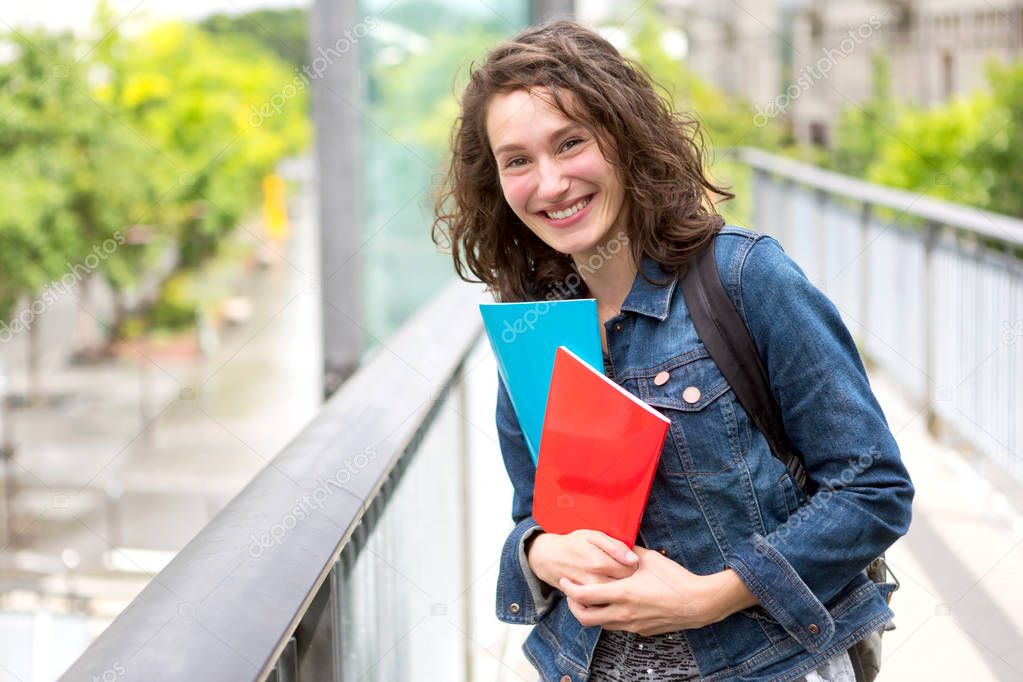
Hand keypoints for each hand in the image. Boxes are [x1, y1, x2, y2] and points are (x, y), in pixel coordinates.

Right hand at [526, 529, 639, 590]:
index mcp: (601, 562)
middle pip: (625, 586)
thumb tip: (634, 559)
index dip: (636, 566)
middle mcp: (595, 580)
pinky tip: (610, 591)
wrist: (548, 557)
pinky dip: (609, 599)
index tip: (634, 562)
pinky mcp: (583, 601)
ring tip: (619, 581)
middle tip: (628, 573)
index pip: (631, 570)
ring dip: (621, 591)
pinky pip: (603, 605)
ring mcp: (589, 593)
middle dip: (632, 580)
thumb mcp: (593, 536)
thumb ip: (616, 546)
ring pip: (615, 598)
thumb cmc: (573, 543)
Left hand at [558, 547, 757, 635]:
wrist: (698, 603)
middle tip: (572, 594)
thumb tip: (616, 544)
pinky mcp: (642, 631)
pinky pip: (618, 627)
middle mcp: (624, 613)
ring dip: (591, 613)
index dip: (570, 589)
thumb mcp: (649, 559)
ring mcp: (632, 625)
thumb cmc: (675, 579)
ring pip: (601, 625)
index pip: (584, 596)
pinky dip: (610, 617)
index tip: (565, 581)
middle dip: (573, 606)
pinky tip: (615, 604)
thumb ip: (628, 552)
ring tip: (591, 598)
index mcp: (623, 594)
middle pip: (586, 618)